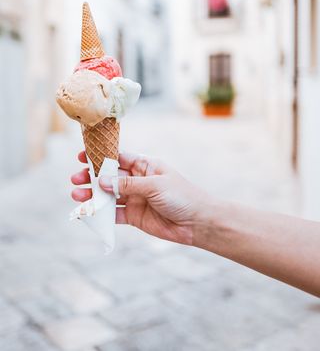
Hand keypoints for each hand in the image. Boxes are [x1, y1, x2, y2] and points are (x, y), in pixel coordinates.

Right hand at [71, 152, 209, 244]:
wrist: (197, 222)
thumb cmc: (181, 196)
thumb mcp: (154, 185)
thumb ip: (128, 184)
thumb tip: (102, 181)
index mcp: (145, 165)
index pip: (118, 157)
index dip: (100, 156)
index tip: (82, 156)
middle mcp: (137, 180)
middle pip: (109, 176)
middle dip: (91, 176)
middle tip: (76, 178)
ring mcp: (135, 198)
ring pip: (108, 195)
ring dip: (92, 195)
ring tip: (76, 194)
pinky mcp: (134, 216)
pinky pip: (113, 213)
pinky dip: (100, 213)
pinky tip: (87, 212)